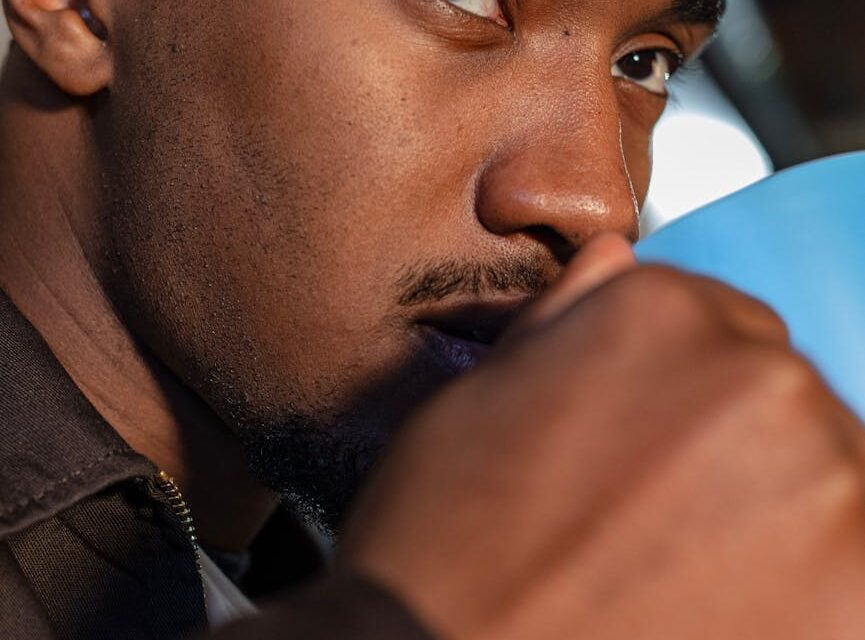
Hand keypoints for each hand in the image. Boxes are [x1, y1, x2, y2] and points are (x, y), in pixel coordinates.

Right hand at [340, 234, 864, 638]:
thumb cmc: (444, 547)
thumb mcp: (479, 396)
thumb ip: (565, 315)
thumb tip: (615, 260)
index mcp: (657, 310)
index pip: (720, 317)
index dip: (680, 384)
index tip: (655, 438)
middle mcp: (756, 375)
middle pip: (777, 390)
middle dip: (728, 441)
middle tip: (657, 510)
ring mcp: (822, 481)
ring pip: (828, 470)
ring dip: (772, 509)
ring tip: (684, 566)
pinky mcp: (859, 588)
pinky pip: (851, 555)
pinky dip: (807, 579)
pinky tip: (727, 607)